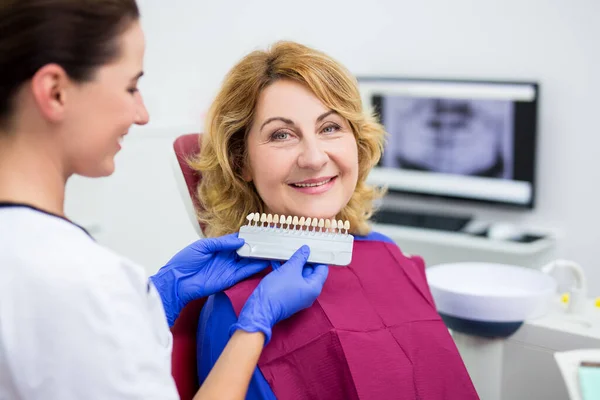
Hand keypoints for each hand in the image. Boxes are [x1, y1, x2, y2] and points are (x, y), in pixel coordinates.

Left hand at [150, 234, 268, 325]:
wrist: (177, 282)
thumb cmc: (185, 262)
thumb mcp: (202, 246)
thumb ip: (221, 243)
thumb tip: (240, 240)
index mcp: (218, 247)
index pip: (236, 240)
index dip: (247, 235)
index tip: (258, 231)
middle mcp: (226, 257)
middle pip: (244, 250)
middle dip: (256, 245)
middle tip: (269, 240)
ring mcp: (229, 268)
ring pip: (248, 261)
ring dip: (258, 256)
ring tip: (271, 249)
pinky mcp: (230, 279)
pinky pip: (245, 272)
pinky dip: (255, 267)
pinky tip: (264, 261)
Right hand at [230, 245, 328, 343]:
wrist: (260, 309)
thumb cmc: (277, 290)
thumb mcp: (290, 269)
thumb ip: (300, 258)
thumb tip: (306, 249)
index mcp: (314, 288)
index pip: (322, 269)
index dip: (318, 257)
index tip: (312, 247)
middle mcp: (309, 293)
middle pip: (310, 272)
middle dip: (303, 260)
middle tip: (297, 247)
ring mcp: (298, 296)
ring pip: (299, 276)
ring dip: (293, 265)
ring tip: (286, 253)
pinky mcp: (289, 296)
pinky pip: (291, 281)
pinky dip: (287, 272)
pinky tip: (278, 262)